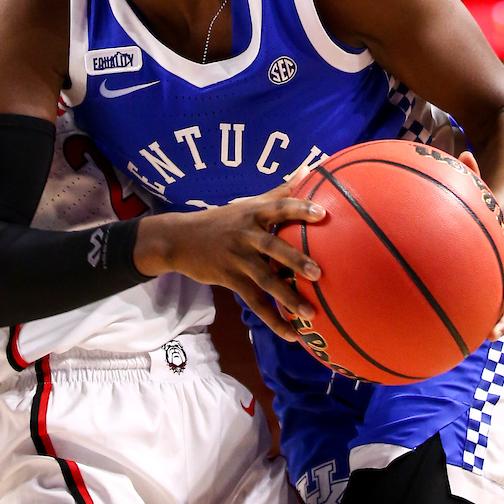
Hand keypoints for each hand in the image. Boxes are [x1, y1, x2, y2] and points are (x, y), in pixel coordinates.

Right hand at [134, 181, 324, 341]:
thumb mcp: (248, 203)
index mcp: (254, 213)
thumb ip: (281, 191)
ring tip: (311, 313)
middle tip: (318, 273)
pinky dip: (273, 319)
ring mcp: (237, 258)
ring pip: (265, 280)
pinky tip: (292, 334)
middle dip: (295, 260)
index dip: (300, 210)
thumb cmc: (224, 219)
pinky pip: (254, 302)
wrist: (181, 239)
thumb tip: (311, 169)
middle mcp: (246, 234)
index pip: (280, 207)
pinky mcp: (230, 279)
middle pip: (273, 247)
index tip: (323, 215)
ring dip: (288, 298)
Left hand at [458, 151, 503, 339]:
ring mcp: (502, 277)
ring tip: (494, 333)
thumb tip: (464, 153)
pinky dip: (487, 322)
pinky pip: (491, 309)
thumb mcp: (477, 194)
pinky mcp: (490, 291)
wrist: (488, 227)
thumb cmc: (478, 209)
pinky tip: (475, 338)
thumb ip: (472, 177)